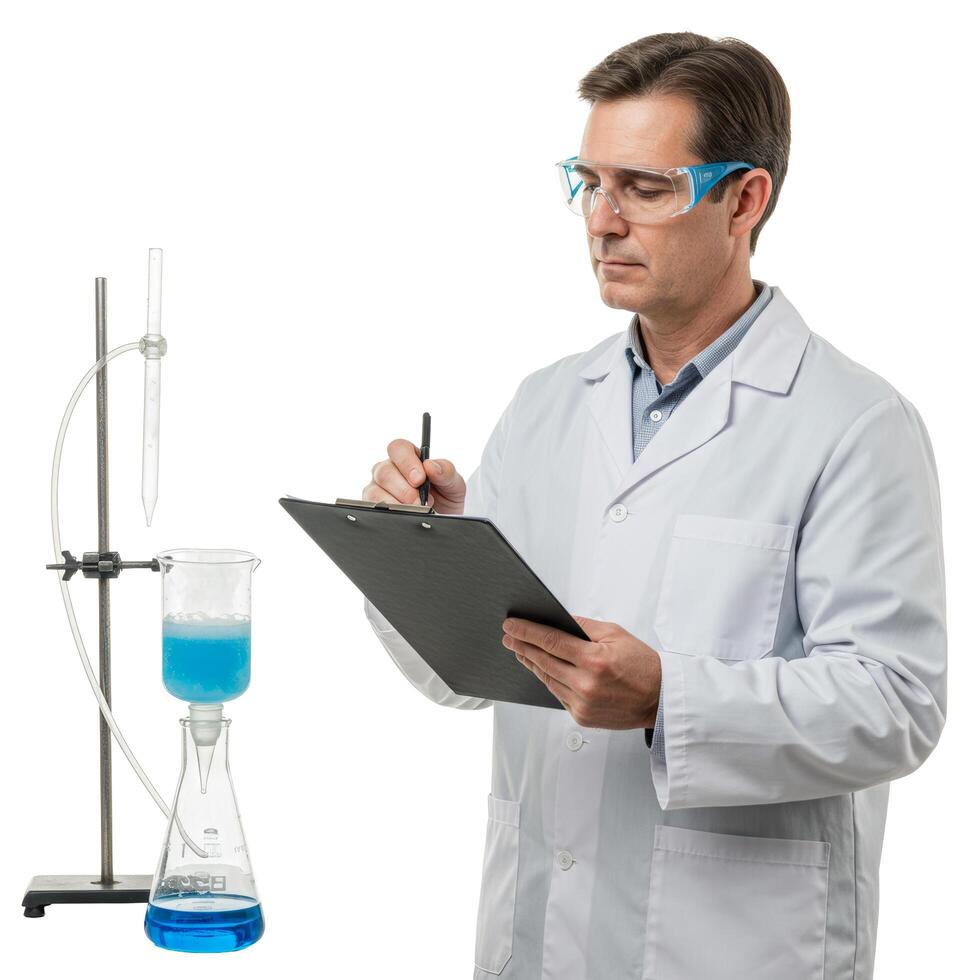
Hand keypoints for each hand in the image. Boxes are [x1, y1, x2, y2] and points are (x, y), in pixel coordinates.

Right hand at [363, 438, 466, 514]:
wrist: (445, 517)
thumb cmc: (446, 494)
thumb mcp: (453, 481)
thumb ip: (445, 470)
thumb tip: (430, 466)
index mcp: (408, 456)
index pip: (398, 448)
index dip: (407, 463)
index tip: (420, 479)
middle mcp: (390, 468)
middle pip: (384, 471)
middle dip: (404, 489)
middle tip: (421, 501)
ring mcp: (379, 486)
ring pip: (375, 490)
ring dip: (397, 502)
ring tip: (416, 509)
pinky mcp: (374, 504)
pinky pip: (373, 506)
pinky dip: (390, 512)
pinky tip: (404, 515)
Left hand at [501, 615, 660, 729]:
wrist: (660, 699)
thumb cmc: (642, 664)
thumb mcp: (616, 634)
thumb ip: (584, 627)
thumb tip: (558, 620)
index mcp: (595, 661)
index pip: (551, 642)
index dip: (527, 632)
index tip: (511, 625)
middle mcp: (586, 685)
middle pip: (544, 661)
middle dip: (522, 646)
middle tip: (508, 636)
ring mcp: (582, 704)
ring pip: (547, 679)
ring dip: (531, 663)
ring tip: (520, 650)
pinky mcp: (582, 717)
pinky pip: (558, 694)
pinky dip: (548, 680)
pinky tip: (541, 669)